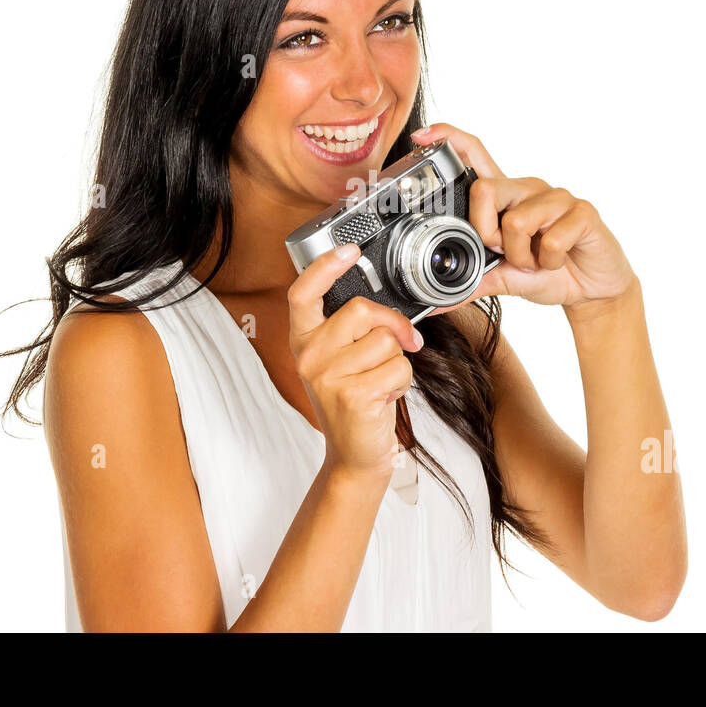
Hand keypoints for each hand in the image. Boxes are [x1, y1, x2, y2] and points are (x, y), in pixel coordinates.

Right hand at [287, 243, 423, 486]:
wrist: (354, 456)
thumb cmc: (353, 403)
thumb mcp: (340, 361)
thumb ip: (350, 330)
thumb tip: (385, 307)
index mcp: (303, 341)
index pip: (303, 293)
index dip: (325, 267)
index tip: (349, 250)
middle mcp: (309, 356)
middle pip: (362, 310)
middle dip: (393, 325)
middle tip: (401, 344)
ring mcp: (327, 376)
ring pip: (387, 340)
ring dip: (398, 361)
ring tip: (381, 381)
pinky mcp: (353, 395)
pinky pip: (399, 368)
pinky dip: (403, 383)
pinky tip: (385, 398)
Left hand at [410, 123, 636, 315]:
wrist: (591, 291)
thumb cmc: (547, 273)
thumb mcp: (501, 279)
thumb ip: (469, 283)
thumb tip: (432, 303)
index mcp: (505, 197)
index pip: (475, 153)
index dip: (450, 138)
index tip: (422, 135)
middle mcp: (528, 189)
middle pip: (484, 189)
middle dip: (486, 233)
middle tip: (504, 253)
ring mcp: (557, 198)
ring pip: (516, 221)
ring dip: (522, 256)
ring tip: (536, 261)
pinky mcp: (583, 212)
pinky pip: (551, 239)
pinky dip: (549, 262)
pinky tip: (559, 261)